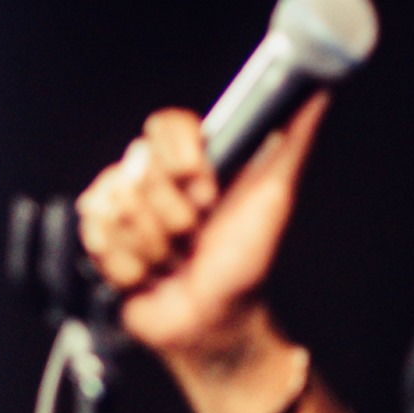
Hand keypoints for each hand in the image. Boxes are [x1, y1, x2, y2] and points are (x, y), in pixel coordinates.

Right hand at [75, 96, 325, 368]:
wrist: (213, 320)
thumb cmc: (244, 262)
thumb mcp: (273, 196)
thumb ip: (291, 141)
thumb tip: (316, 92)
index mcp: (187, 160)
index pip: (163, 126)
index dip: (182, 160)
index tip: (207, 190)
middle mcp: (149, 179)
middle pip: (139, 172)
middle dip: (174, 216)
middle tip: (193, 236)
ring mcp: (119, 210)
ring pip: (121, 211)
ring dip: (155, 248)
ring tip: (173, 261)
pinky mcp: (96, 243)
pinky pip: (101, 242)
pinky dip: (132, 268)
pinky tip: (149, 277)